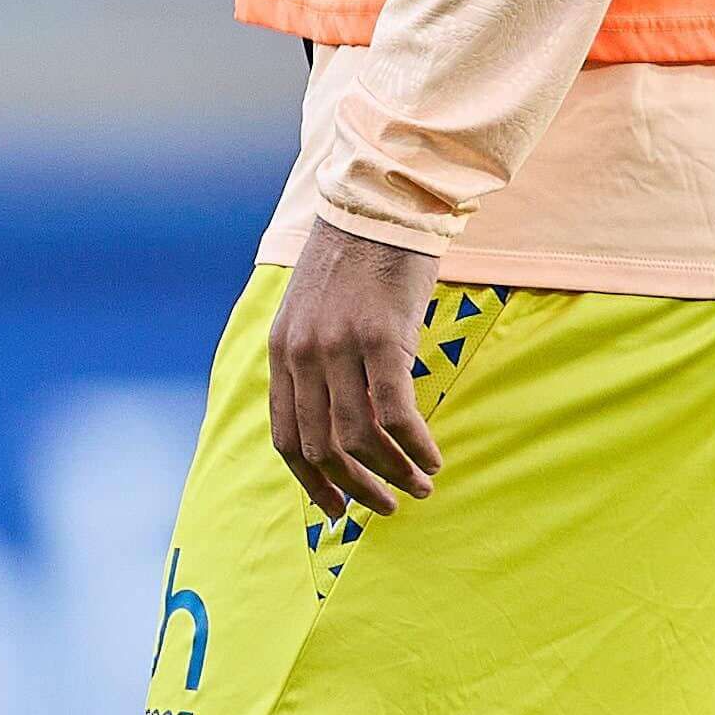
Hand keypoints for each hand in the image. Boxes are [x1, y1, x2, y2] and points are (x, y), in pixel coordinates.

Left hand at [268, 221, 445, 520]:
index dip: (312, 483)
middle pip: (322, 447)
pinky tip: (433, 457)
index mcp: (281, 352)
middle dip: (357, 487)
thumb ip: (314, 363)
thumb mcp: (313, 313)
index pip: (287, 438)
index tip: (338, 510)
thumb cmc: (355, 260)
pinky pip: (396, 413)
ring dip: (392, 473)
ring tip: (420, 486)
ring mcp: (339, 347)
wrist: (380, 204)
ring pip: (359, 437)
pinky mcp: (381, 337)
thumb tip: (336, 422)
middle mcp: (303, 354)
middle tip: (388, 507)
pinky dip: (415, 445)